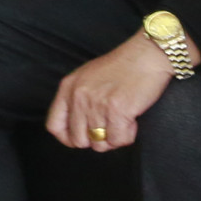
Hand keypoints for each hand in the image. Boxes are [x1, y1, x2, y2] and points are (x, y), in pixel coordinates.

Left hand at [47, 32, 184, 151]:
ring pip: (99, 144)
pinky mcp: (117, 111)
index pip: (54, 126)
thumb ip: (76, 99)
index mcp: (68, 87)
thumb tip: (76, 128)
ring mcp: (96, 104)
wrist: (145, 56)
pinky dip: (127, 136)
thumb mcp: (87, 78)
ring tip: (122, 121)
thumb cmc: (121, 66)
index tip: (82, 138)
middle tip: (110, 128)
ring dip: (113, 138)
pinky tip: (132, 121)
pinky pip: (118, 140)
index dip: (68, 138)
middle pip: (78, 140)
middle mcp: (78, 97)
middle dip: (96, 140)